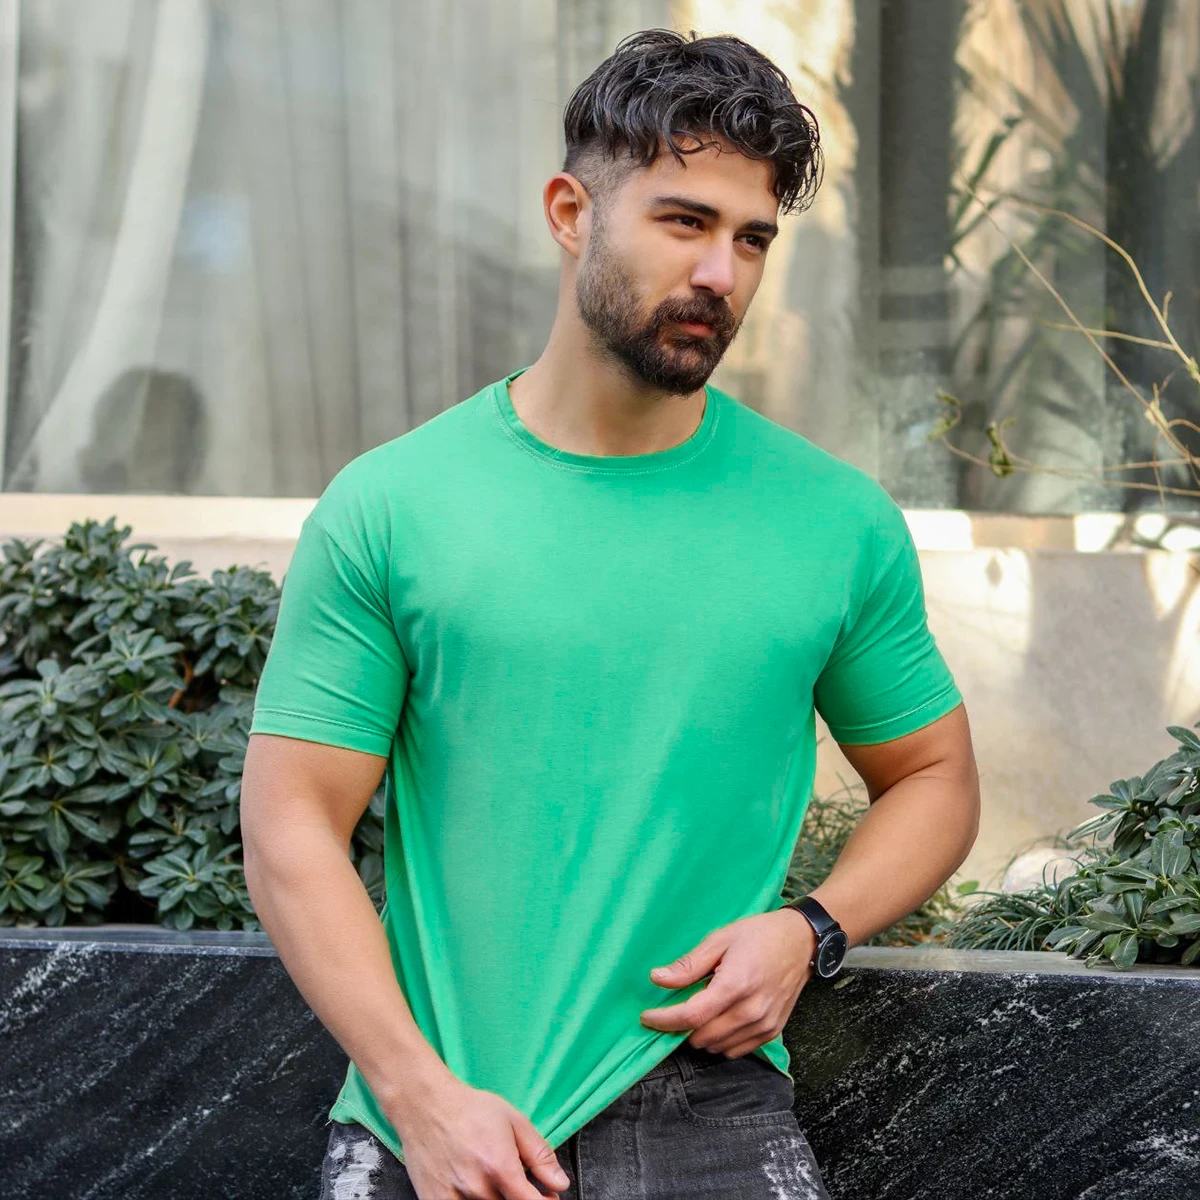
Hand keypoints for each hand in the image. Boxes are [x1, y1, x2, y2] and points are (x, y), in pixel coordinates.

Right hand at [389, 1073, 570, 1198]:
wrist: (426, 1105)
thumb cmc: (471, 1109)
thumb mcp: (514, 1121)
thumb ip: (540, 1155)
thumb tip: (560, 1184)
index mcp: (500, 1166)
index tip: (547, 1197)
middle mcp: (477, 1187)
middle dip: (519, 1198)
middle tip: (517, 1183)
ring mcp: (454, 1196)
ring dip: (497, 1199)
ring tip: (494, 1180)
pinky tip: (474, 1190)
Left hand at [639, 910, 816, 1057]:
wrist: (801, 942)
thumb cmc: (758, 935)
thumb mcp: (719, 939)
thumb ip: (688, 965)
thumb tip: (656, 979)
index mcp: (735, 984)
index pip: (692, 1016)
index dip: (664, 1020)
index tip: (647, 1017)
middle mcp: (751, 1011)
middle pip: (701, 1036)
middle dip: (682, 1025)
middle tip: (679, 1004)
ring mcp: (764, 1025)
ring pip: (716, 1047)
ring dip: (701, 1033)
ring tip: (705, 1006)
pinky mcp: (772, 1032)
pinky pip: (735, 1050)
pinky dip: (721, 1039)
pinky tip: (721, 1017)